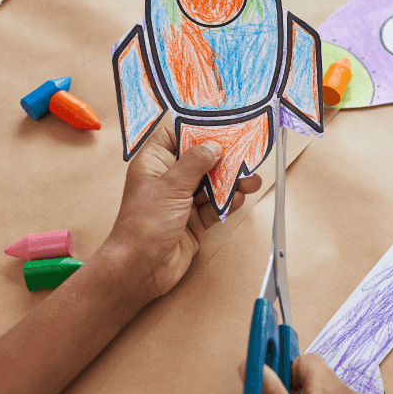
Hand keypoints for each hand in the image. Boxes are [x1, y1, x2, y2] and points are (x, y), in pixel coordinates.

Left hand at [99, 124, 261, 313]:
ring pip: (211, 184)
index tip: (222, 124)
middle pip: (200, 160)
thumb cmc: (145, 224)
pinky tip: (239, 198)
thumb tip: (214, 145)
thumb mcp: (172, 186)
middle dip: (224, 158)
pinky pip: (214, 206)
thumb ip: (195, 163)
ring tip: (251, 180)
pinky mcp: (193, 221)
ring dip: (231, 182)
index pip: (176, 135)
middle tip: (246, 153)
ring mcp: (181, 200)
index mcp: (154, 163)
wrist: (141, 269)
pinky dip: (228, 203)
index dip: (197, 129)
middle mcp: (168, 179)